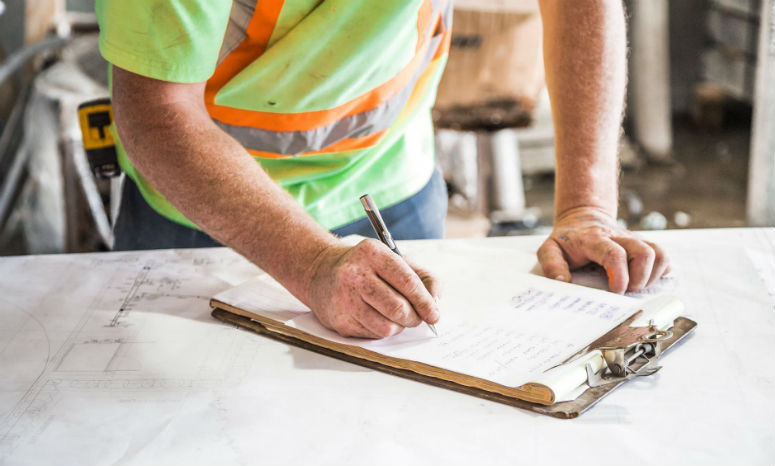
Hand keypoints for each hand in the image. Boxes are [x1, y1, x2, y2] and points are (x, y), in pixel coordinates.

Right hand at [304, 239, 440, 337]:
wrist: (322, 272)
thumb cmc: (368, 268)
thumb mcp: (396, 260)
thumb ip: (424, 278)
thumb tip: (435, 304)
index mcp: (373, 253)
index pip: (407, 282)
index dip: (425, 302)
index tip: (434, 314)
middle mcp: (355, 274)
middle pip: (398, 308)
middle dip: (414, 318)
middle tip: (416, 318)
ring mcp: (344, 298)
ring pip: (386, 327)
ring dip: (399, 326)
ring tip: (396, 316)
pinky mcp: (338, 320)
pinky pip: (372, 335)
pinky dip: (382, 330)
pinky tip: (376, 317)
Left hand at [537, 207, 669, 292]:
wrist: (582, 218)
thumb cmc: (567, 240)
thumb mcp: (549, 249)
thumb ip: (552, 265)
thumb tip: (562, 282)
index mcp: (594, 239)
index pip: (614, 254)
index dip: (620, 276)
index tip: (616, 292)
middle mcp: (619, 237)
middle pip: (644, 252)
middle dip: (639, 279)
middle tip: (625, 291)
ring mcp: (634, 240)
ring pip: (659, 253)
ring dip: (651, 276)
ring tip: (635, 286)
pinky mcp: (644, 245)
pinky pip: (663, 257)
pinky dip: (660, 272)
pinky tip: (644, 280)